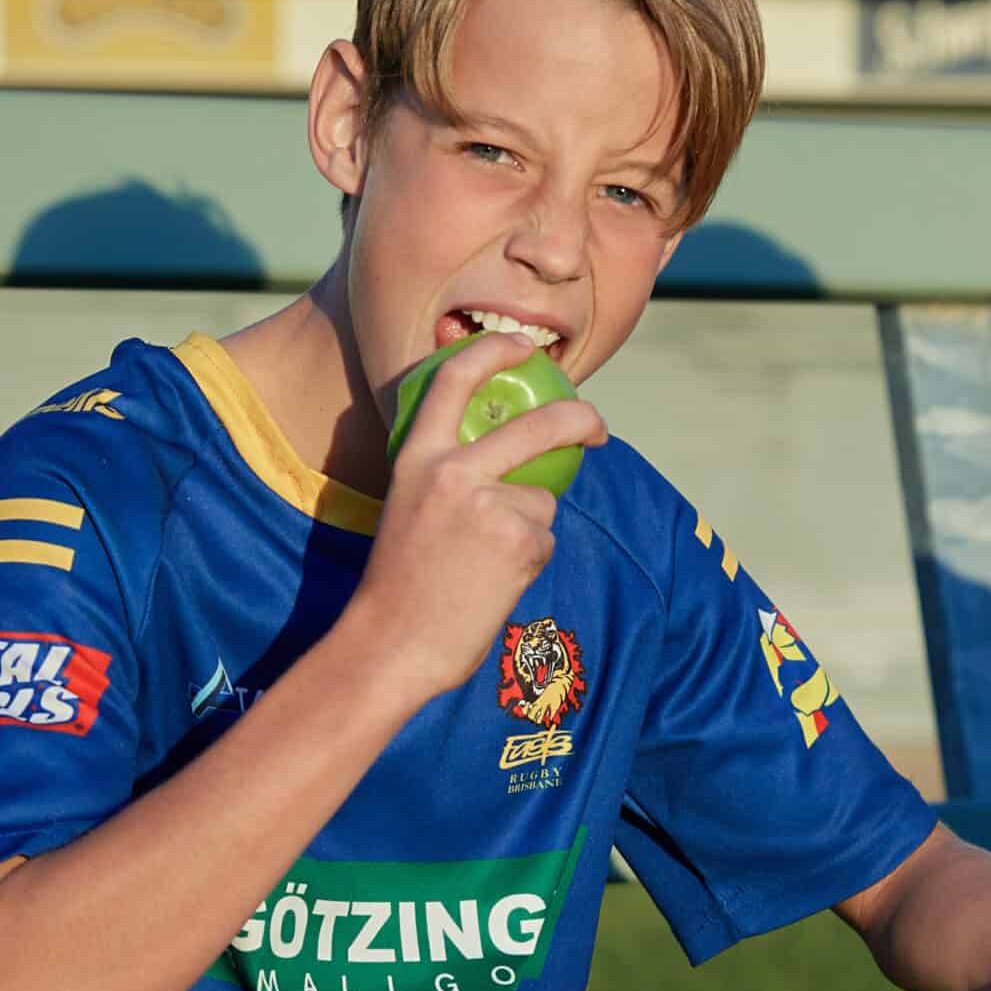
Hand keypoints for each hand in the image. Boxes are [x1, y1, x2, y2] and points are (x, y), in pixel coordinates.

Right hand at [341, 331, 607, 706]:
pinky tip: (493, 583)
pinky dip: (529, 559)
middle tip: (598, 429)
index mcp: (417, 458)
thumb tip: (508, 456)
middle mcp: (454, 472)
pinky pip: (543, 539)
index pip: (454, 380)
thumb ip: (448, 476)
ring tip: (482, 564)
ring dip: (527, 528)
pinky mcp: (521, 542)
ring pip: (540, 501)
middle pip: (540, 426)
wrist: (393, 644)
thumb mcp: (408, 508)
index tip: (523, 346)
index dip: (493, 352)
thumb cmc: (399, 582)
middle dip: (581, 419)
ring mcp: (491, 506)